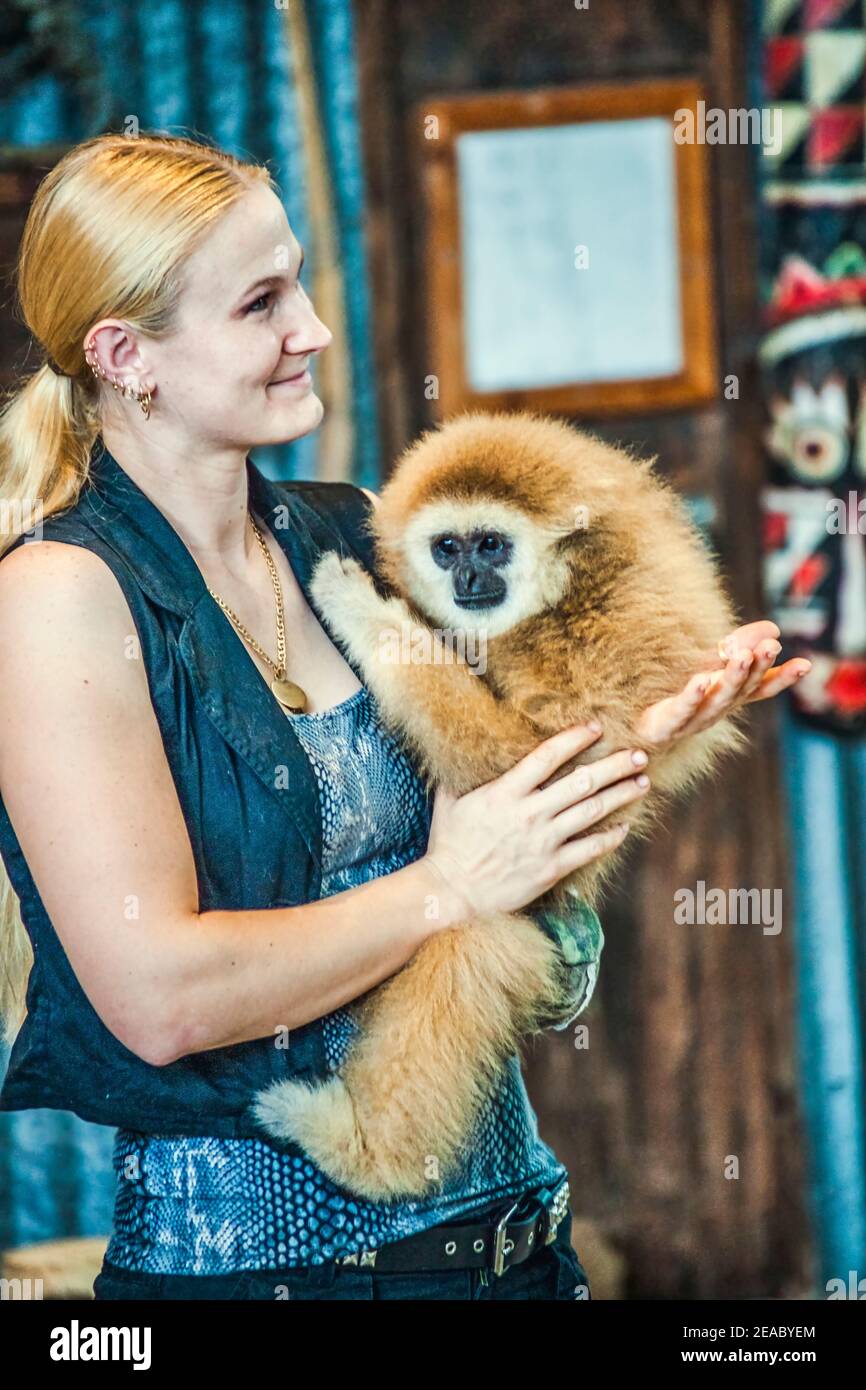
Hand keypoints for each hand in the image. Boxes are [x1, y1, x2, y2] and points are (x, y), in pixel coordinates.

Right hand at [423, 722, 650, 919]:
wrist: (451, 893)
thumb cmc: (448, 846)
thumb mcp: (449, 802)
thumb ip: (462, 775)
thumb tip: (462, 750)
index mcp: (504, 793)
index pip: (547, 756)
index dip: (574, 738)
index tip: (596, 727)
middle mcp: (529, 813)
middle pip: (582, 781)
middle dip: (615, 766)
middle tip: (640, 754)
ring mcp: (543, 842)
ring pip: (592, 811)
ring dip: (621, 795)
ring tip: (642, 783)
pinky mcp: (551, 868)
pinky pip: (589, 849)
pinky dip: (610, 838)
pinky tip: (625, 827)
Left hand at [634, 620, 810, 749]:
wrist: (639, 735)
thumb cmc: (679, 701)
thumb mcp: (711, 669)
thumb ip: (739, 647)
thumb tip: (774, 629)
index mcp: (728, 698)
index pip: (761, 687)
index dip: (783, 678)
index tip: (806, 665)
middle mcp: (715, 711)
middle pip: (741, 690)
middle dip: (757, 668)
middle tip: (770, 647)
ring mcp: (692, 720)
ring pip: (717, 700)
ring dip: (731, 679)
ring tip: (742, 657)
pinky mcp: (665, 725)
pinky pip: (681, 710)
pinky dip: (693, 696)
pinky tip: (701, 681)